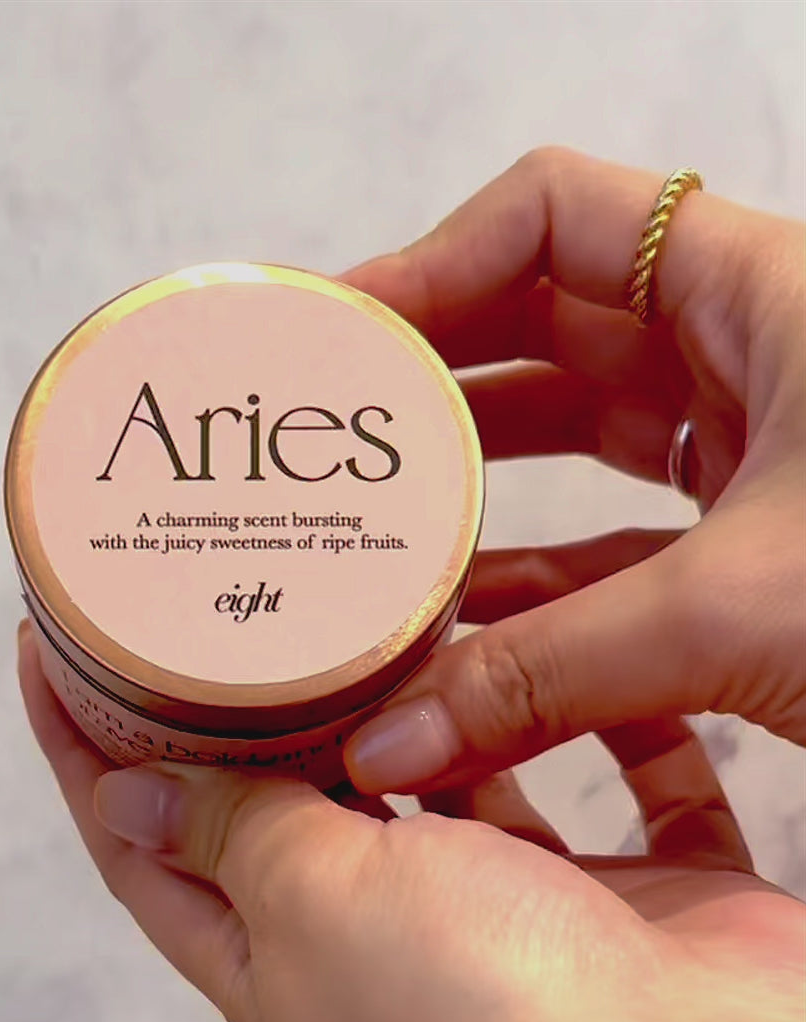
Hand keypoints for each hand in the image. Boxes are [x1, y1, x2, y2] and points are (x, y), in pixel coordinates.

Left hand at [19, 626, 805, 1021]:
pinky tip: (531, 646)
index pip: (141, 835)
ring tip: (373, 588)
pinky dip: (553, 716)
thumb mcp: (321, 909)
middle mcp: (378, 931)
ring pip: (424, 769)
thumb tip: (123, 793)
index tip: (48, 641)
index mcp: (281, 954)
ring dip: (401, 690)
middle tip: (209, 588)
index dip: (83, 743)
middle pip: (278, 790)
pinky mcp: (606, 883)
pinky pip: (572, 773)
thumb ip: (234, 840)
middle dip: (237, 697)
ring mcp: (495, 906)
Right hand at [338, 148, 804, 796]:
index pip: (548, 215)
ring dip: (474, 480)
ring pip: (571, 427)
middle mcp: (738, 344)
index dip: (429, 260)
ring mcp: (742, 435)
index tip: (337, 336)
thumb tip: (392, 743)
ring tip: (373, 524)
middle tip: (329, 433)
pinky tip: (464, 619)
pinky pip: (612, 523)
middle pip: (537, 319)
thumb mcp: (741, 607)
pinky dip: (537, 566)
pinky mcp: (746, 524)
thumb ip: (551, 672)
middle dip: (429, 377)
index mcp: (754, 290)